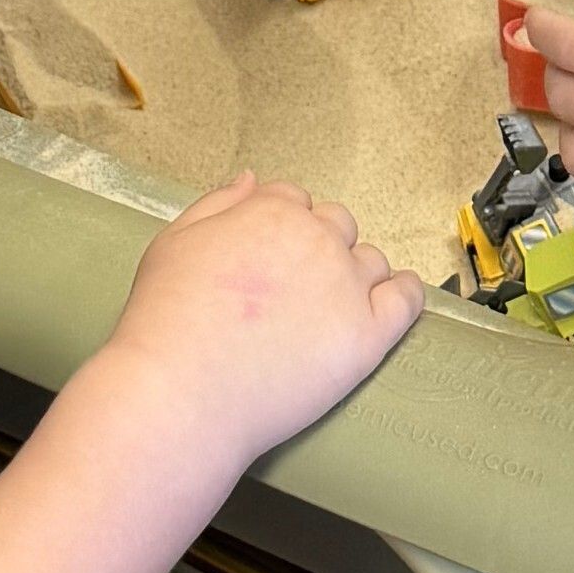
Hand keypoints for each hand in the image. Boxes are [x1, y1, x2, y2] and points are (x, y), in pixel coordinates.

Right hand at [105, 173, 420, 467]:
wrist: (181, 392)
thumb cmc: (166, 322)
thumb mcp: (174, 243)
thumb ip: (218, 204)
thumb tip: (253, 180)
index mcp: (272, 211)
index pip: (295, 201)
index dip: (282, 229)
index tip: (272, 258)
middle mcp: (317, 239)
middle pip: (337, 227)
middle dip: (320, 249)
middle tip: (294, 290)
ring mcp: (347, 287)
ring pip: (371, 262)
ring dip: (356, 275)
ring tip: (331, 310)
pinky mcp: (368, 336)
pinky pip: (407, 300)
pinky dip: (407, 295)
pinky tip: (397, 300)